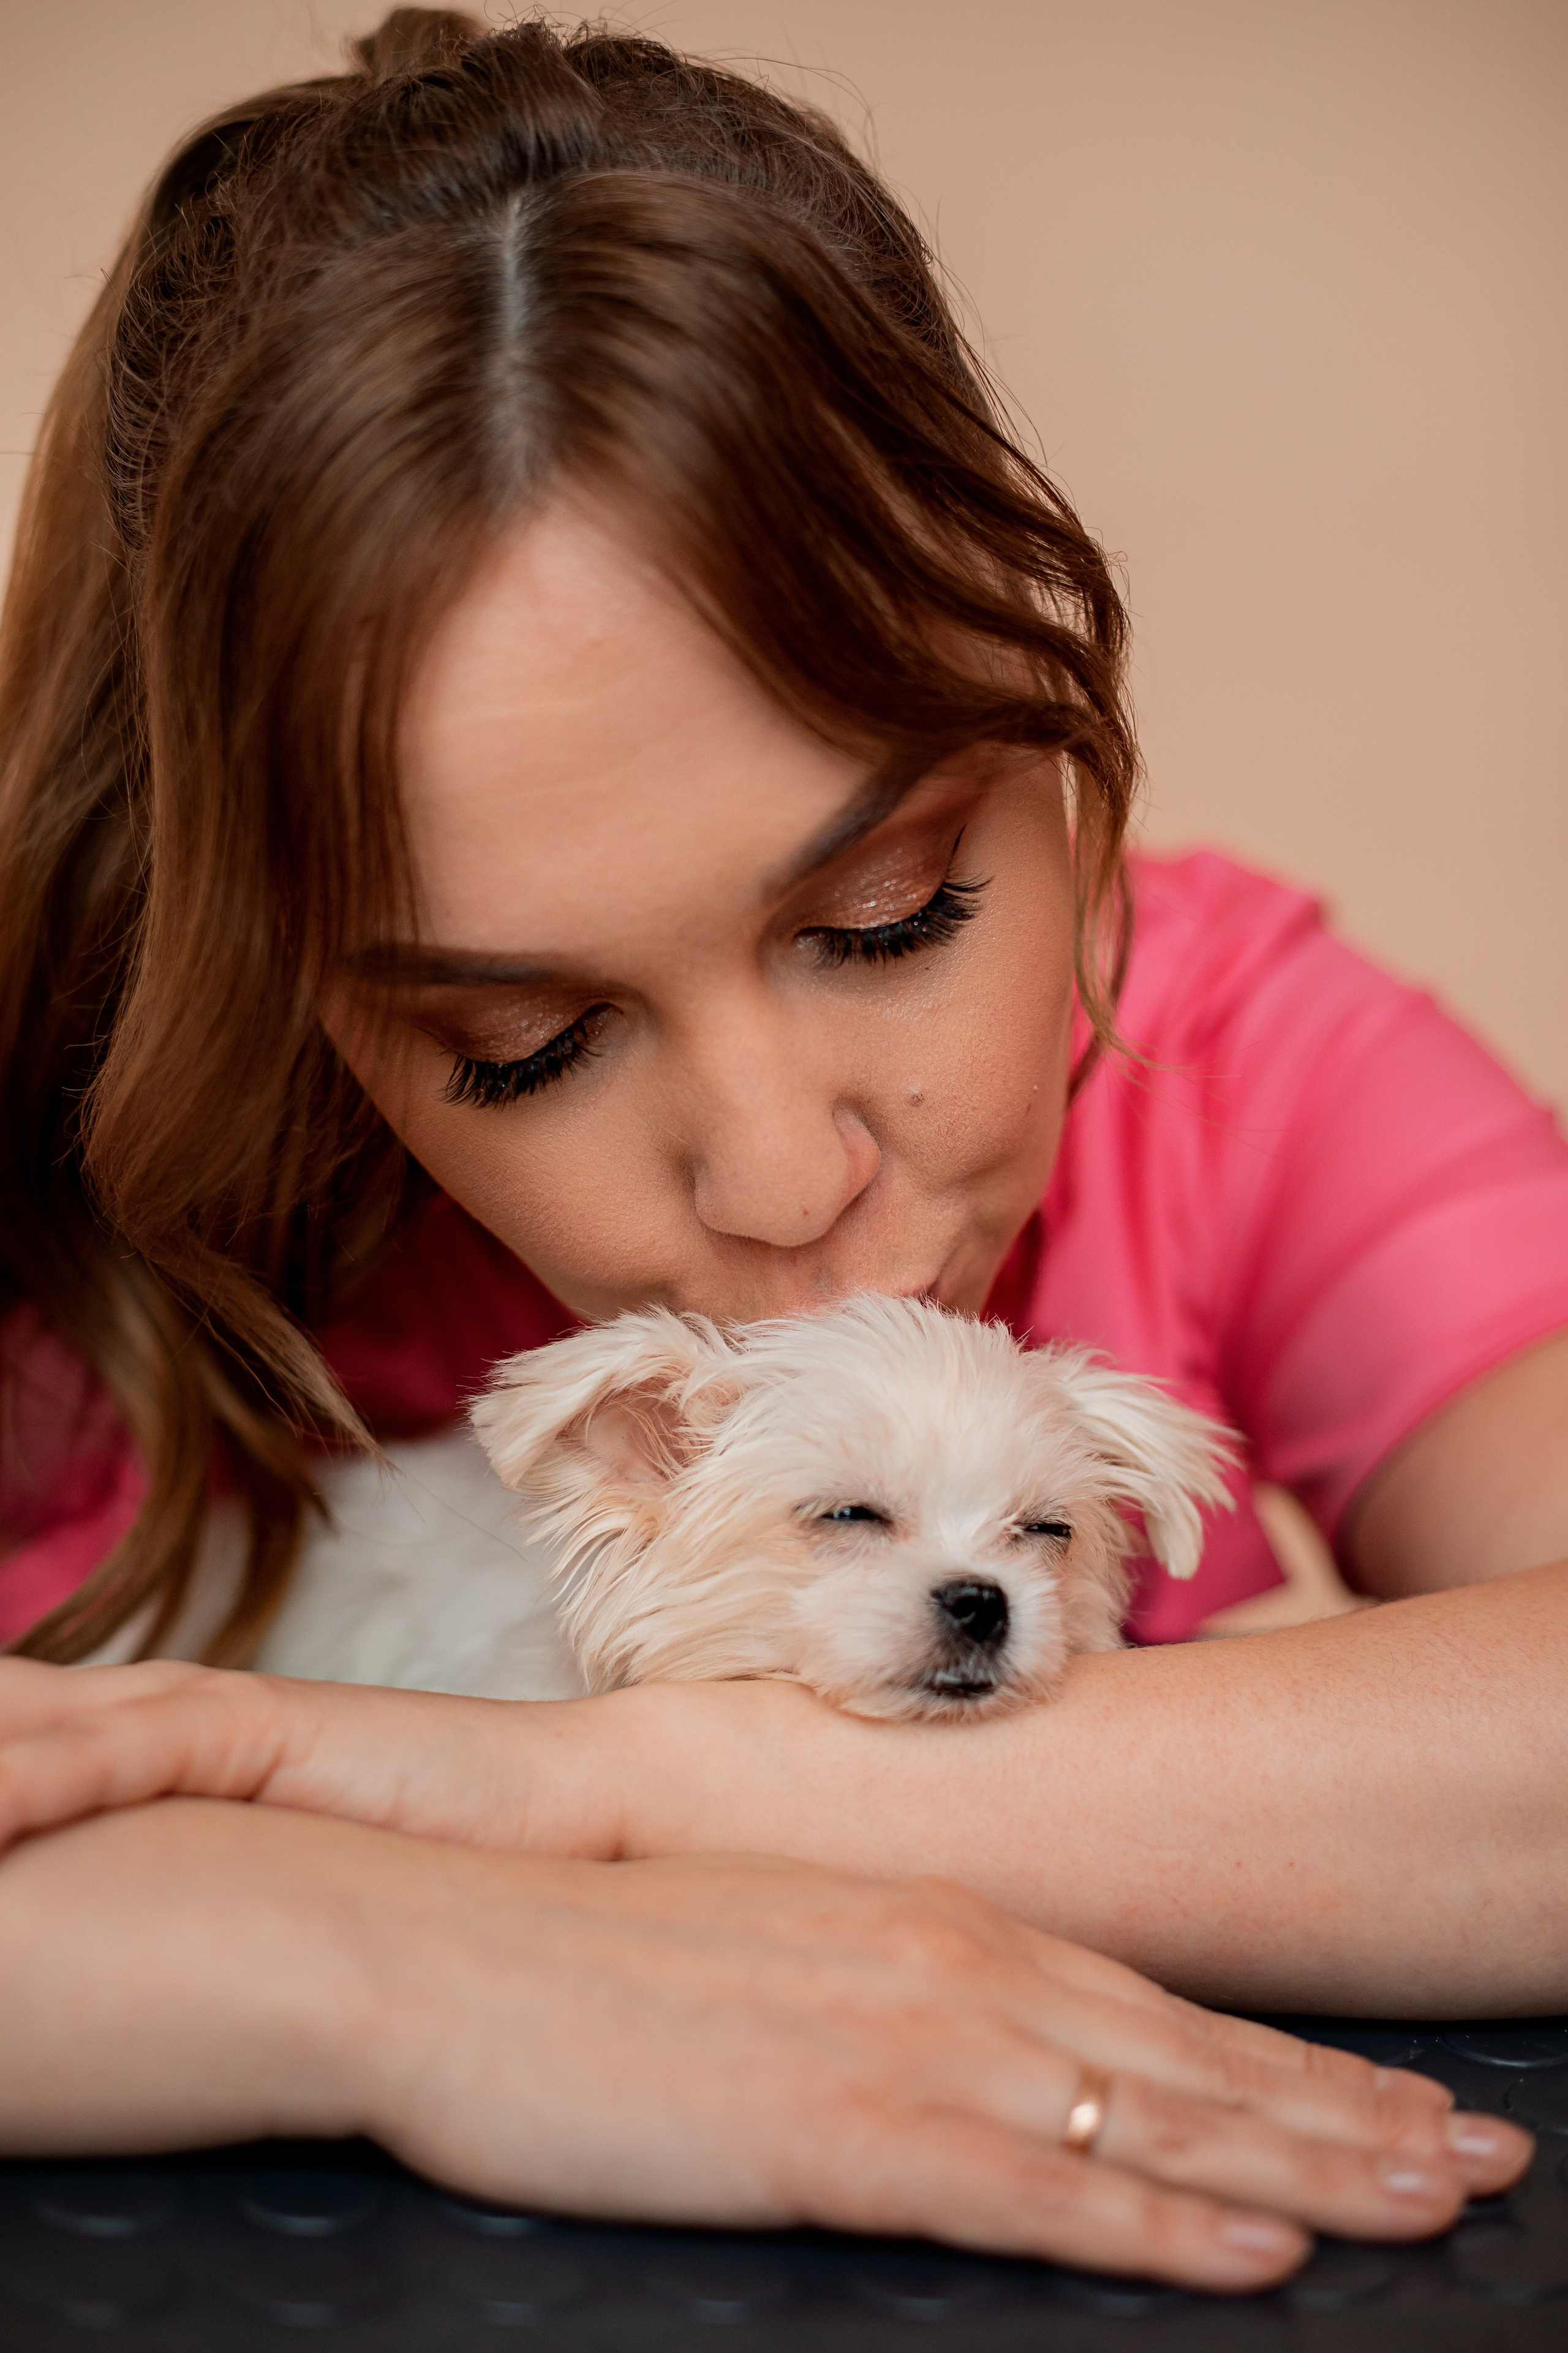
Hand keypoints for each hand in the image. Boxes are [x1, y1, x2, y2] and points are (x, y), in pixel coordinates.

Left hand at [0, 1657, 606, 1853]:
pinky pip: (109, 1747)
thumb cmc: (396, 1877)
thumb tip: (74, 1982)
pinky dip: (29, 1778)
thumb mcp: (230, 1902)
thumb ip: (145, 1904)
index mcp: (120, 1756)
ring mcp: (188, 1713)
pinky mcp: (247, 1724)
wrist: (551, 1815)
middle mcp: (133, 1718)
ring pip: (15, 1731)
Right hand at [0, 1798, 1528, 2289]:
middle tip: (1477, 2160)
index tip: (1396, 2101)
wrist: (450, 1939)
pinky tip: (1257, 2259)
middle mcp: (948, 1968)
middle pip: (1187, 2063)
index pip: (1151, 2008)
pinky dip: (1162, 2230)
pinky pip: (1038, 2195)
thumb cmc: (589, 1960)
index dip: (1285, 2066)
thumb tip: (963, 2040)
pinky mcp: (841, 2128)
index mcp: (931, 1925)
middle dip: (1348, 2119)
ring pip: (1151, 2123)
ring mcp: (903, 2044)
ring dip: (1306, 2170)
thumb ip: (881, 1987)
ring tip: (1433, 2202)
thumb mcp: (769, 1954)